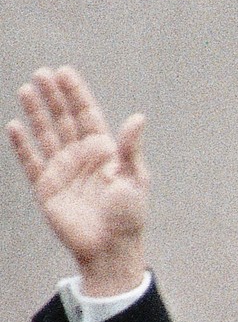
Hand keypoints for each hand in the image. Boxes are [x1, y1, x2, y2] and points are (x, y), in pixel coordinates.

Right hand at [7, 66, 148, 295]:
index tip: (64, 72)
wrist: (109, 249)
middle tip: (41, 73)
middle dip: (54, 97)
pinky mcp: (47, 188)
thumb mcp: (134, 179)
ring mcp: (63, 171)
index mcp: (105, 153)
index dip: (76, 94)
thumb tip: (138, 117)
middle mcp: (82, 157)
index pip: (88, 115)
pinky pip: (31, 162)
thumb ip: (130, 149)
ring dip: (36, 113)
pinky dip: (22, 145)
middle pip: (65, 119)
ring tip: (26, 89)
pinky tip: (15, 126)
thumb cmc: (128, 216)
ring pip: (47, 135)